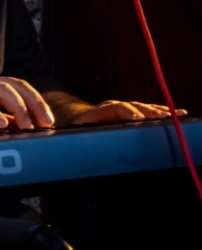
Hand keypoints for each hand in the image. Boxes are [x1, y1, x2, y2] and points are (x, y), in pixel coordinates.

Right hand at [0, 74, 54, 134]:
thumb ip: (1, 118)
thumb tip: (22, 126)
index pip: (21, 86)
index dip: (37, 102)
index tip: (48, 121)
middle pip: (17, 85)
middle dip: (35, 104)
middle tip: (45, 123)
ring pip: (3, 90)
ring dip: (19, 109)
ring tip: (27, 126)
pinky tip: (2, 124)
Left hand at [66, 100, 180, 126]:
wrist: (76, 118)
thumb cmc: (76, 127)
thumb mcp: (76, 131)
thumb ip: (82, 135)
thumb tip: (85, 143)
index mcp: (99, 111)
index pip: (115, 108)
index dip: (128, 112)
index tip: (138, 118)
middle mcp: (113, 107)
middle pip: (132, 106)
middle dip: (147, 112)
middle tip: (161, 116)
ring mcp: (122, 108)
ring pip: (141, 107)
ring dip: (157, 111)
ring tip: (172, 115)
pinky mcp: (130, 111)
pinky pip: (146, 110)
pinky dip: (160, 111)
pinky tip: (174, 113)